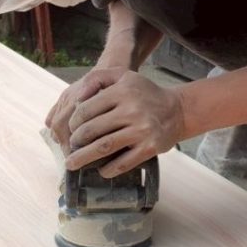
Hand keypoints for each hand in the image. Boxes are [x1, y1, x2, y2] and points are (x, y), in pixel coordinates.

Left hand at [45, 68, 185, 177]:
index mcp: (122, 91)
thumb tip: (77, 98)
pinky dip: (109, 169)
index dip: (74, 122)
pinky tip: (101, 170)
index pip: (87, 109)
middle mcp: (132, 110)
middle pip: (92, 130)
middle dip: (75, 142)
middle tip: (70, 148)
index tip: (71, 130)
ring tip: (72, 164)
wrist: (177, 110)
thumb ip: (97, 78)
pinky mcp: (150, 148)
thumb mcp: (123, 75)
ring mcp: (141, 131)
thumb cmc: (144, 93)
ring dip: (84, 158)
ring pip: (104, 147)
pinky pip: (123, 162)